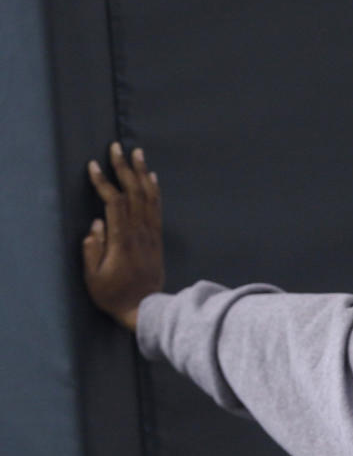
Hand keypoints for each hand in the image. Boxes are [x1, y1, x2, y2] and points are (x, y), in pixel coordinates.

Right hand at [83, 142, 164, 331]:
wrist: (146, 308)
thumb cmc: (114, 295)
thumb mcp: (94, 278)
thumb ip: (92, 250)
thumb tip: (95, 224)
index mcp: (121, 240)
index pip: (114, 203)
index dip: (104, 183)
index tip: (93, 166)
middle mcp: (139, 232)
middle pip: (133, 193)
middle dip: (124, 168)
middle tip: (116, 147)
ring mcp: (151, 234)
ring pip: (148, 197)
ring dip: (142, 173)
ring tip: (138, 152)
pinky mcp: (157, 238)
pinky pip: (157, 208)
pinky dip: (154, 190)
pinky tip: (152, 177)